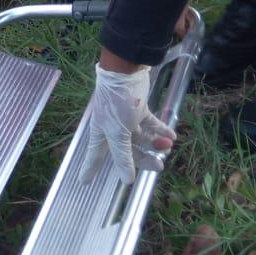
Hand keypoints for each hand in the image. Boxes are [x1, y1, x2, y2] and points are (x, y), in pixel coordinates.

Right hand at [81, 62, 176, 183]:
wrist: (125, 72)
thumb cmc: (116, 103)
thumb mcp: (118, 132)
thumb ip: (123, 156)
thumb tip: (126, 180)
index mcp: (102, 134)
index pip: (95, 156)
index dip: (90, 168)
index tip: (84, 182)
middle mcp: (113, 128)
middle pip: (126, 150)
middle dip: (143, 159)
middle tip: (159, 167)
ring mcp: (126, 118)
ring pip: (141, 137)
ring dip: (155, 143)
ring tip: (168, 146)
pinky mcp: (138, 108)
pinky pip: (150, 123)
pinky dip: (161, 129)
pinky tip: (171, 135)